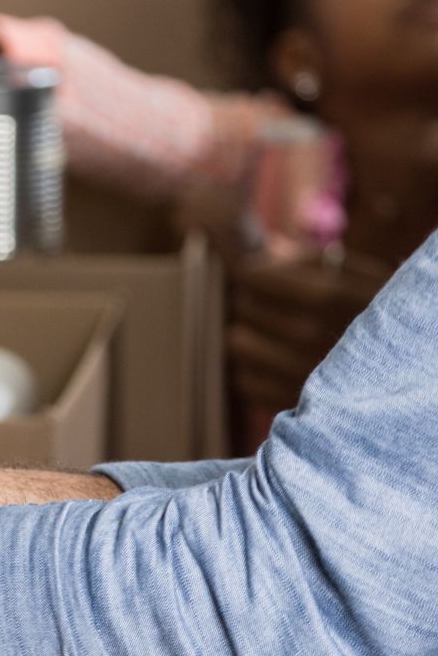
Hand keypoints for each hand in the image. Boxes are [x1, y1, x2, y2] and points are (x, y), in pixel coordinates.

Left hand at [228, 253, 387, 411]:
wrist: (419, 375)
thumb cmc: (393, 318)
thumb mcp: (367, 276)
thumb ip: (313, 260)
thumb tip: (265, 251)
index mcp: (327, 296)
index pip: (251, 276)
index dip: (257, 274)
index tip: (269, 278)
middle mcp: (308, 334)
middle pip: (244, 307)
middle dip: (259, 303)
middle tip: (283, 310)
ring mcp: (297, 373)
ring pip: (237, 343)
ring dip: (253, 337)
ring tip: (279, 338)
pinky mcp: (289, 404)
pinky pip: (244, 379)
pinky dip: (258, 372)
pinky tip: (284, 367)